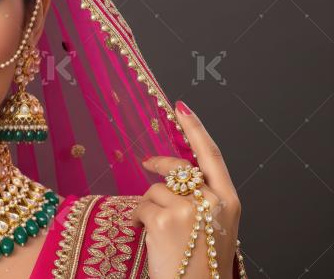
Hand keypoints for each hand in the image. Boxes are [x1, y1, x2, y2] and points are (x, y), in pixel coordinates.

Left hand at [132, 101, 241, 278]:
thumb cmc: (203, 261)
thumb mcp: (216, 225)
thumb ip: (205, 198)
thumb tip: (177, 173)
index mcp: (229, 201)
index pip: (211, 155)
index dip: (195, 128)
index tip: (181, 107)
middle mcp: (212, 201)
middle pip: (178, 168)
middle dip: (159, 162)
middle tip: (146, 161)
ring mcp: (187, 209)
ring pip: (155, 189)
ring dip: (150, 206)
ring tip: (161, 232)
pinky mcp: (163, 219)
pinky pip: (141, 206)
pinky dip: (140, 219)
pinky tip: (150, 236)